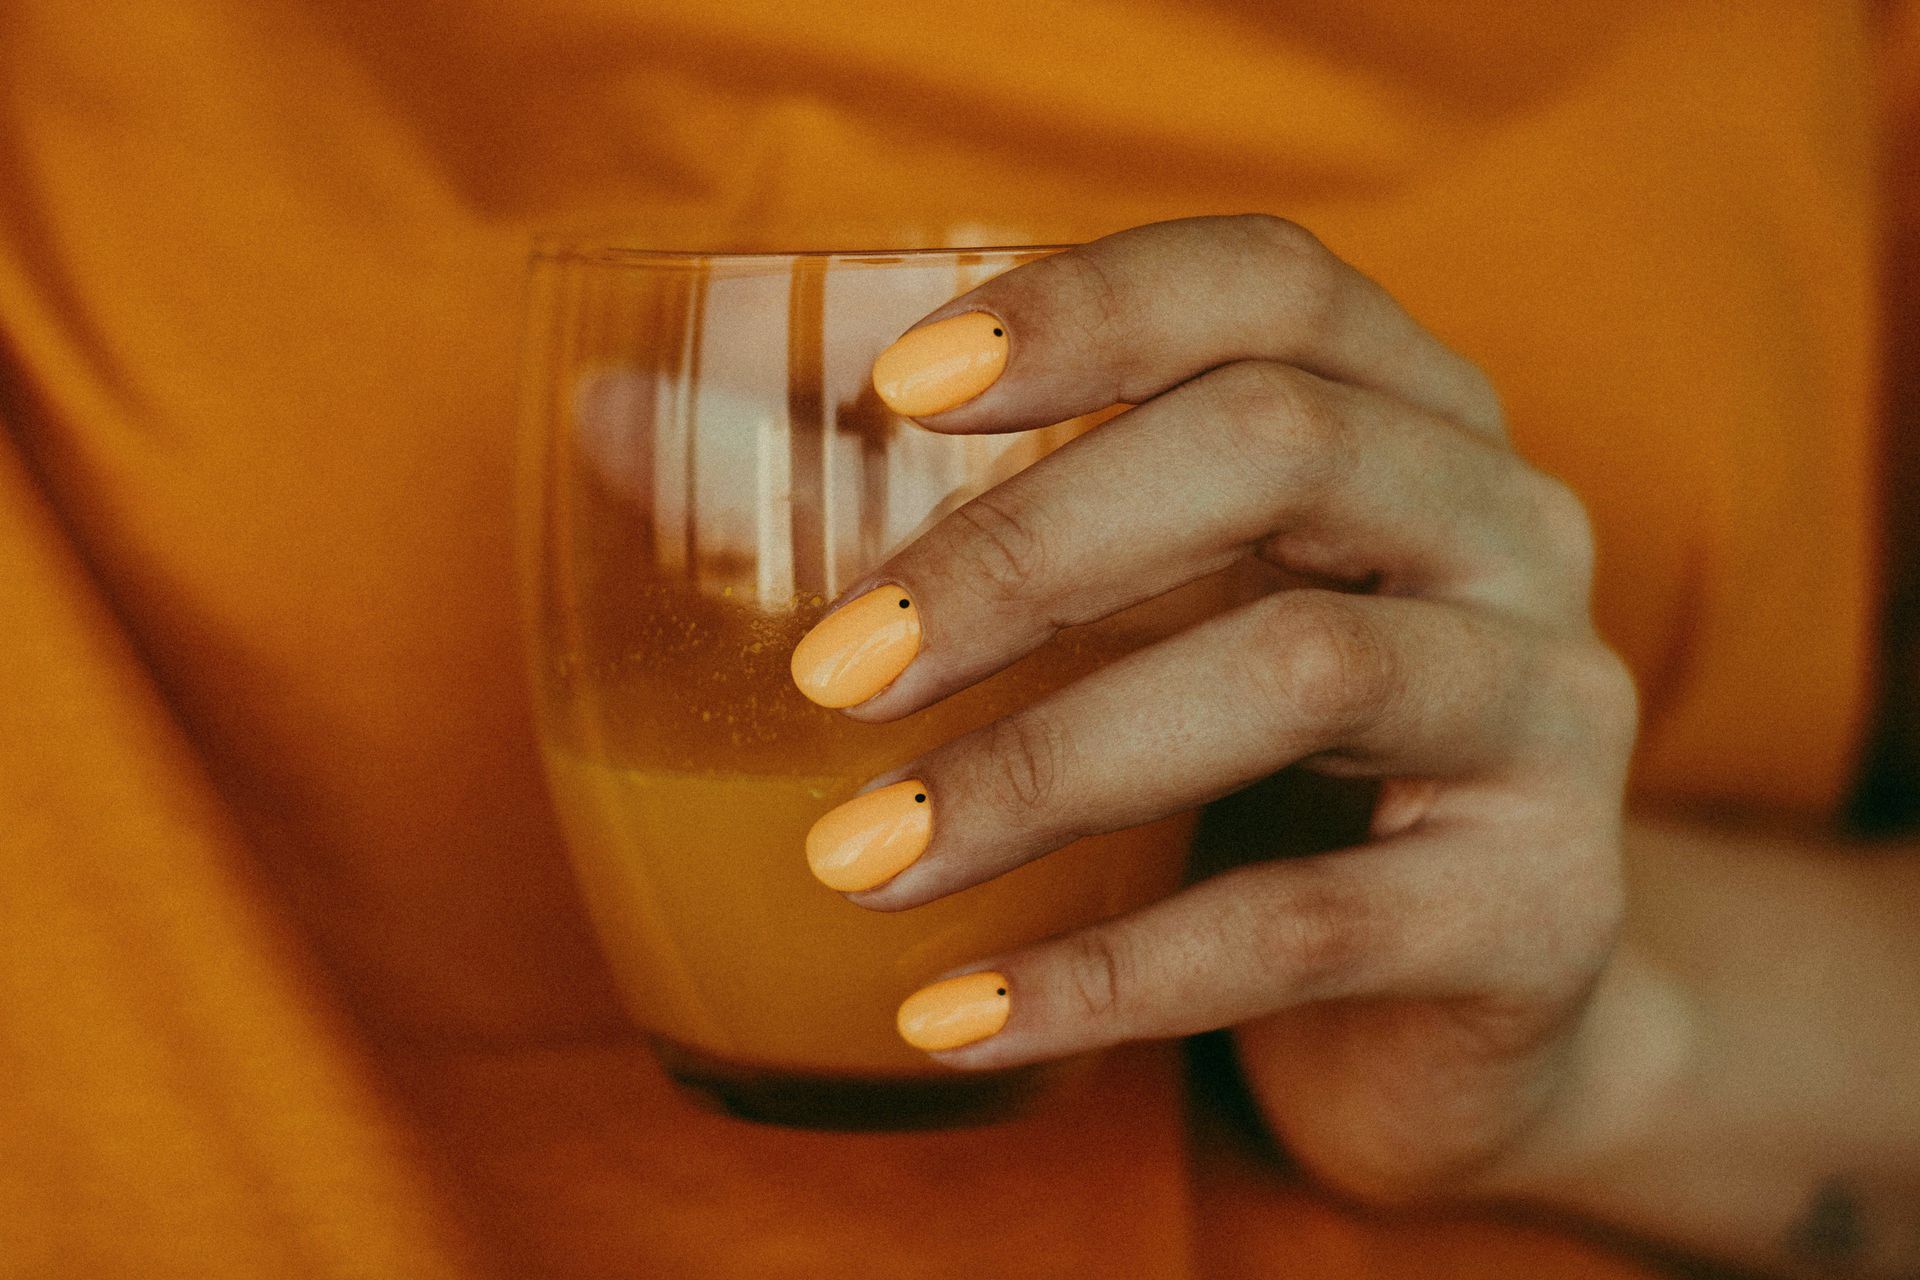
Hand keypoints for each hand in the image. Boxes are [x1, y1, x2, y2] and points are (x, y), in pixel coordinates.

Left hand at [791, 215, 1637, 1204]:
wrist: (1456, 1000)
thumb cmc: (1244, 761)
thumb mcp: (1114, 608)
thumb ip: (892, 509)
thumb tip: (626, 421)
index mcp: (1410, 412)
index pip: (1269, 285)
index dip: (1085, 308)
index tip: (890, 396)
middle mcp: (1508, 528)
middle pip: (1279, 446)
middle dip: (1027, 546)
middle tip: (828, 672)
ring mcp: (1548, 711)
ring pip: (1297, 671)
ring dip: (1041, 763)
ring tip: (856, 856)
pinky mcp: (1540, 906)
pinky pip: (1308, 924)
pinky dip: (1109, 970)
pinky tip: (951, 1015)